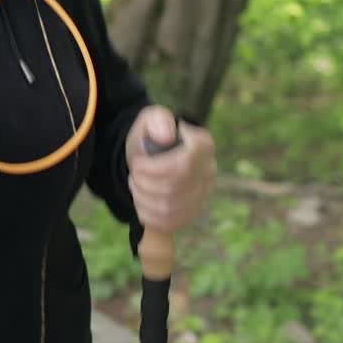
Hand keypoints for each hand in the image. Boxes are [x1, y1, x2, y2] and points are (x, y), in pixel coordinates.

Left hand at [125, 105, 215, 233]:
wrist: (151, 157)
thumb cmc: (152, 137)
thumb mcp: (151, 120)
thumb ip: (158, 120)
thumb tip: (165, 137)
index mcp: (203, 145)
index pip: (185, 163)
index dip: (155, 168)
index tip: (137, 163)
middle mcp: (209, 170)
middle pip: (174, 187)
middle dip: (144, 182)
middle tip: (134, 174)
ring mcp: (203, 194)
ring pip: (170, 207)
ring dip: (143, 197)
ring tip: (136, 184)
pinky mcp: (193, 212)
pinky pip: (169, 222)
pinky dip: (147, 213)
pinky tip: (141, 200)